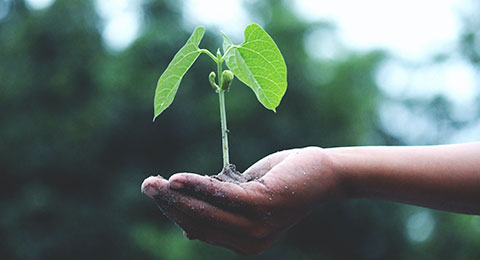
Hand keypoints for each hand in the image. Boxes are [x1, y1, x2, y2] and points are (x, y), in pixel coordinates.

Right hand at [141, 147, 342, 254]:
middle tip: (146, 186)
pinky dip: (198, 186)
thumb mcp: (246, 197)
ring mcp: (257, 226)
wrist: (322, 173)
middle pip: (198, 222)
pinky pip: (222, 195)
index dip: (175, 213)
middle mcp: (249, 242)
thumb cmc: (282, 181)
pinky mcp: (263, 206)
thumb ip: (220, 209)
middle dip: (169, 204)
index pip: (200, 229)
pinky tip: (178, 178)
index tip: (157, 194)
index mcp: (244, 243)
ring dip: (176, 196)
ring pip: (206, 211)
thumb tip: (186, 226)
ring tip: (154, 182)